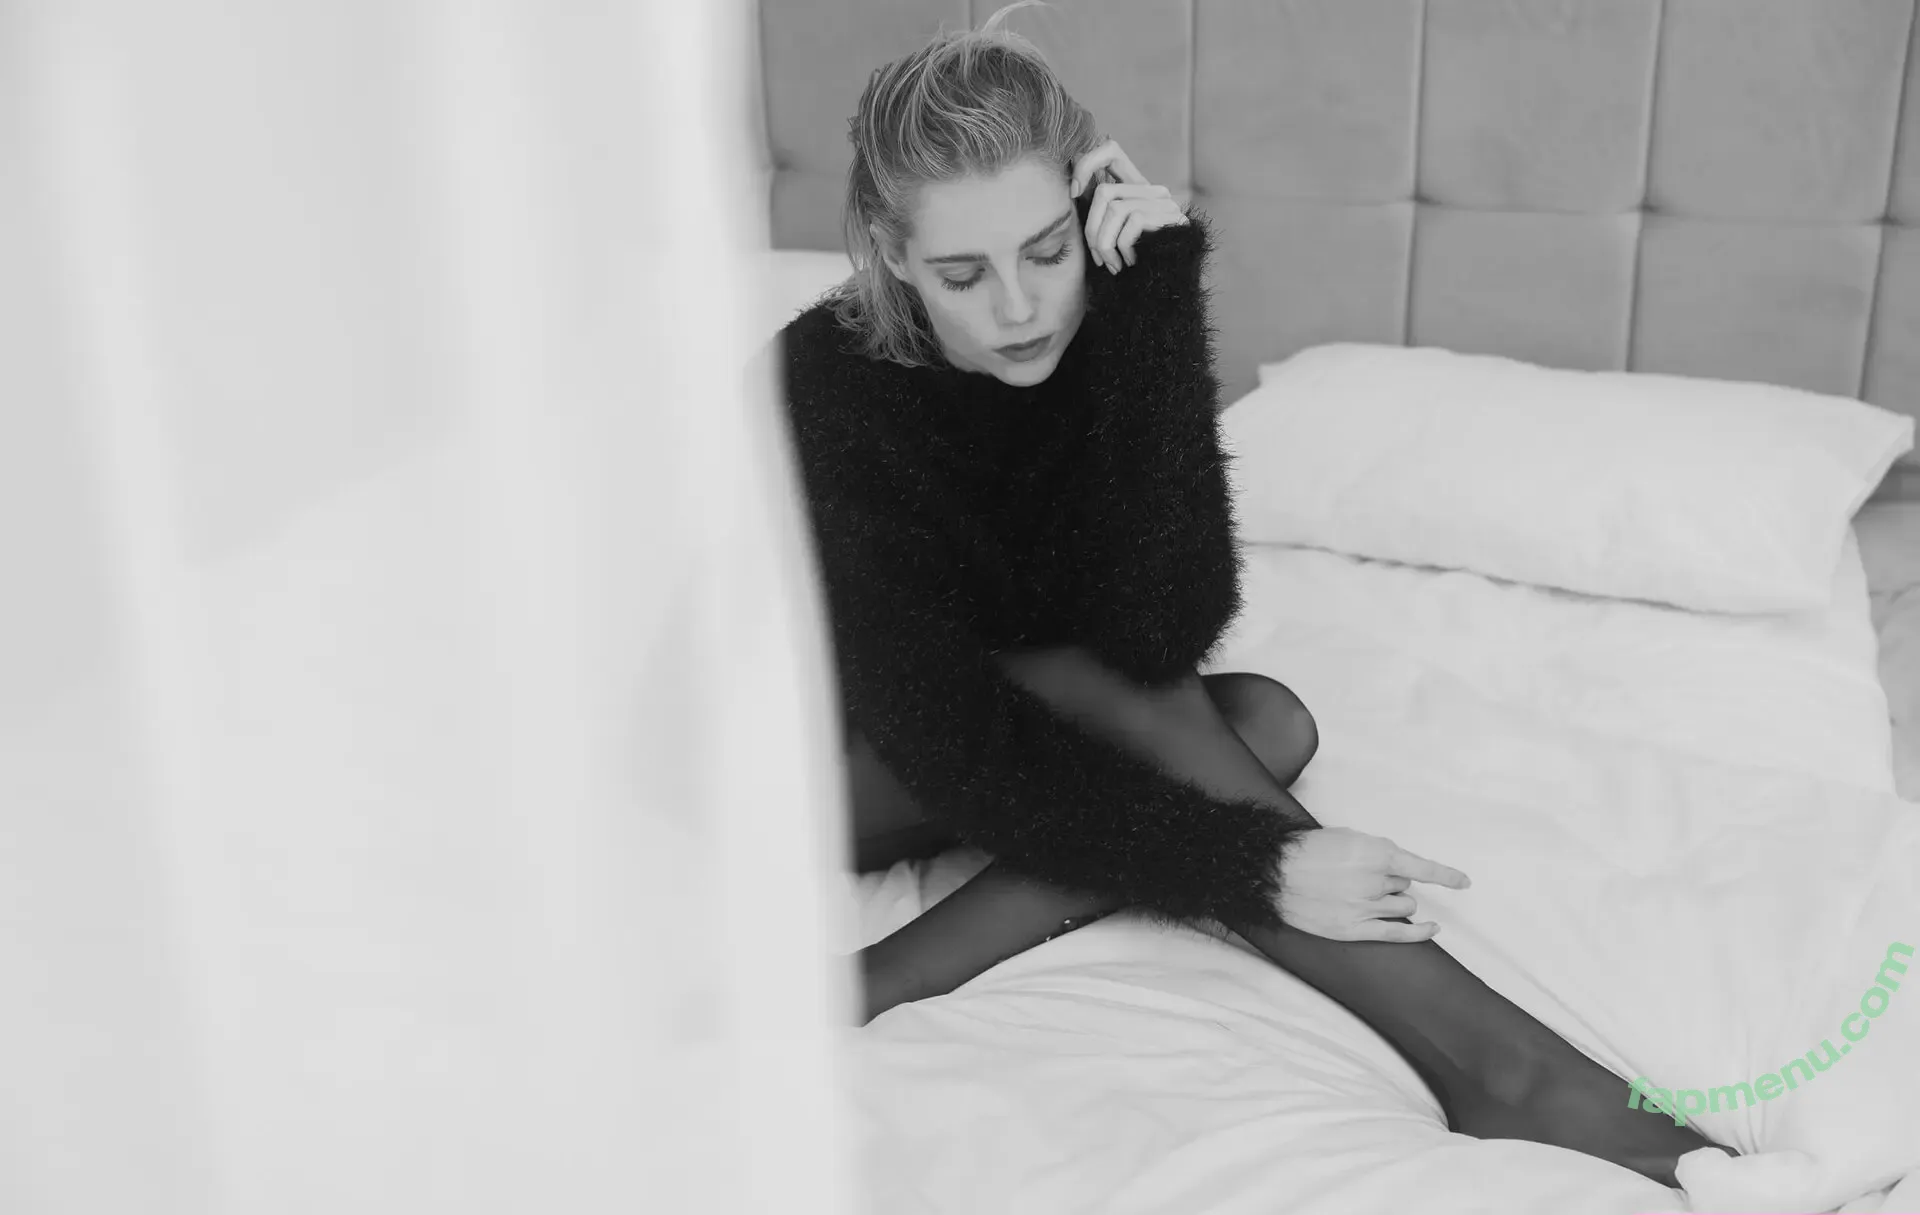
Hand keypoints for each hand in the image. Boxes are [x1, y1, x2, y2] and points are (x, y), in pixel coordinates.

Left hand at [1068, 139, 1187, 274]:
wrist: (1170, 286)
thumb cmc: (1138, 266)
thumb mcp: (1113, 238)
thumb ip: (1099, 216)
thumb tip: (1071, 192)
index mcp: (1135, 189)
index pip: (1110, 149)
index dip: (1087, 164)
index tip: (1075, 193)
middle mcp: (1151, 190)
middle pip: (1104, 191)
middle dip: (1092, 229)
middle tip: (1098, 259)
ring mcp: (1161, 201)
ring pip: (1114, 209)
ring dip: (1106, 244)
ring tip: (1113, 266)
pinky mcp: (1168, 215)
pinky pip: (1132, 221)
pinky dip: (1124, 246)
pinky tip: (1130, 263)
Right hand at [1275, 827, 1471, 942]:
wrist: (1272, 873)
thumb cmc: (1305, 851)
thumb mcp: (1345, 837)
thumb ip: (1375, 851)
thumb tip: (1392, 866)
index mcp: (1375, 854)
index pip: (1421, 867)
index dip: (1446, 875)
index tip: (1464, 882)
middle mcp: (1375, 881)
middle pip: (1405, 884)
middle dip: (1392, 880)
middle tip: (1365, 876)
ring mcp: (1365, 908)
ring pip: (1403, 905)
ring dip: (1394, 899)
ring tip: (1368, 895)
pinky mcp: (1354, 929)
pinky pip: (1397, 933)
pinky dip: (1418, 931)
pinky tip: (1431, 929)